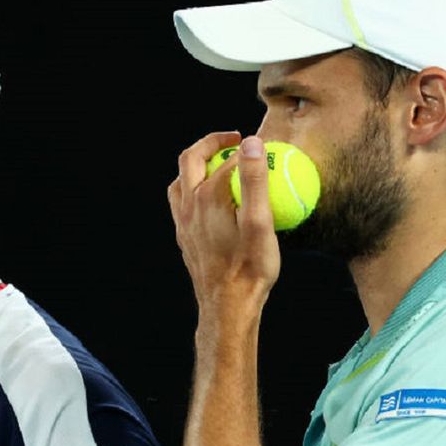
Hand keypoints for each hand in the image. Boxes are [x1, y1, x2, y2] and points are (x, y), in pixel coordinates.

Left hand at [167, 133, 280, 316]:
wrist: (226, 306)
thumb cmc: (249, 268)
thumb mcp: (260, 222)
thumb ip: (255, 180)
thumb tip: (252, 142)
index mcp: (208, 196)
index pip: (228, 159)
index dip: (247, 148)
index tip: (265, 146)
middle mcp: (189, 205)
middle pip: (191, 158)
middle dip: (212, 142)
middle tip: (235, 139)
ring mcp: (183, 221)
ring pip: (180, 180)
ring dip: (198, 164)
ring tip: (220, 163)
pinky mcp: (184, 236)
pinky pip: (181, 202)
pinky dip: (194, 188)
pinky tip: (212, 198)